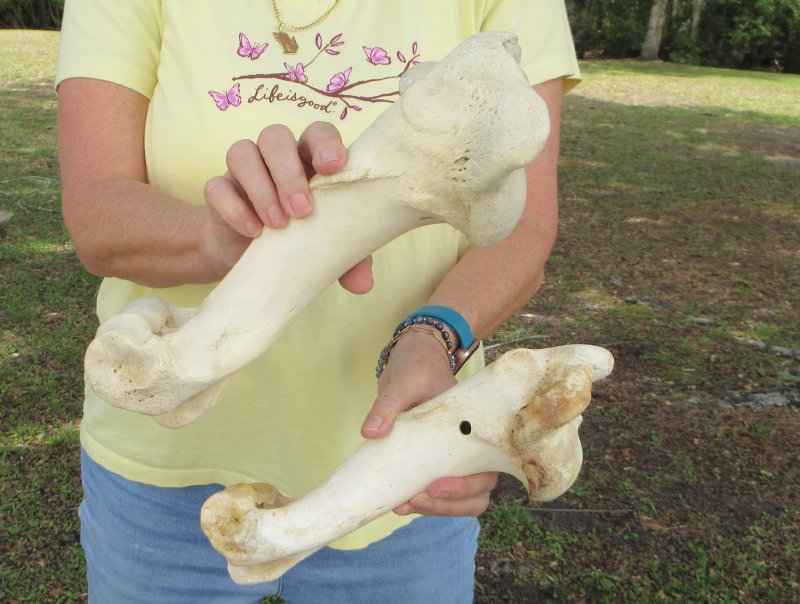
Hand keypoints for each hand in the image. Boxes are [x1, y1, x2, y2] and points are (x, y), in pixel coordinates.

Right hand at [202, 121, 372, 292]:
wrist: (255, 261)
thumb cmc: (303, 240)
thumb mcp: (330, 249)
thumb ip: (350, 259)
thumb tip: (363, 284)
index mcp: (310, 158)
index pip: (317, 132)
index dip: (325, 143)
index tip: (334, 166)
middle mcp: (276, 157)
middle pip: (275, 136)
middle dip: (289, 171)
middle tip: (303, 210)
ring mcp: (244, 171)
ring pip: (242, 152)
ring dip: (261, 187)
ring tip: (278, 224)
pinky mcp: (220, 192)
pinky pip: (216, 186)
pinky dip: (233, 207)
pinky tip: (252, 231)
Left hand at [361, 326, 498, 516]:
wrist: (410, 360)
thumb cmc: (417, 367)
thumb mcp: (404, 382)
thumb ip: (388, 406)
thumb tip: (370, 432)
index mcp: (475, 426)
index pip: (487, 468)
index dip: (466, 485)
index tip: (435, 486)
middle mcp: (472, 446)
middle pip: (479, 491)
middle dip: (450, 504)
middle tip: (415, 500)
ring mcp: (456, 456)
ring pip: (463, 499)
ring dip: (438, 509)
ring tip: (404, 505)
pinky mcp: (436, 462)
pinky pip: (440, 492)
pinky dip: (424, 502)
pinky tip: (400, 501)